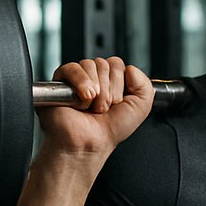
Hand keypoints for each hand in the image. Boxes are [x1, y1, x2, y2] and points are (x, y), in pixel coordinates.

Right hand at [40, 57, 154, 156]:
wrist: (89, 142)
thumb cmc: (111, 129)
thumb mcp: (141, 107)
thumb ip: (145, 85)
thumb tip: (130, 68)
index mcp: (112, 82)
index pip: (117, 64)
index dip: (119, 84)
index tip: (116, 103)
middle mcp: (95, 79)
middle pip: (104, 64)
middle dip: (108, 90)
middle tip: (102, 108)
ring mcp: (77, 79)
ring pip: (90, 65)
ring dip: (96, 90)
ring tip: (92, 107)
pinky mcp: (60, 82)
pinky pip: (72, 68)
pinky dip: (81, 84)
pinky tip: (82, 101)